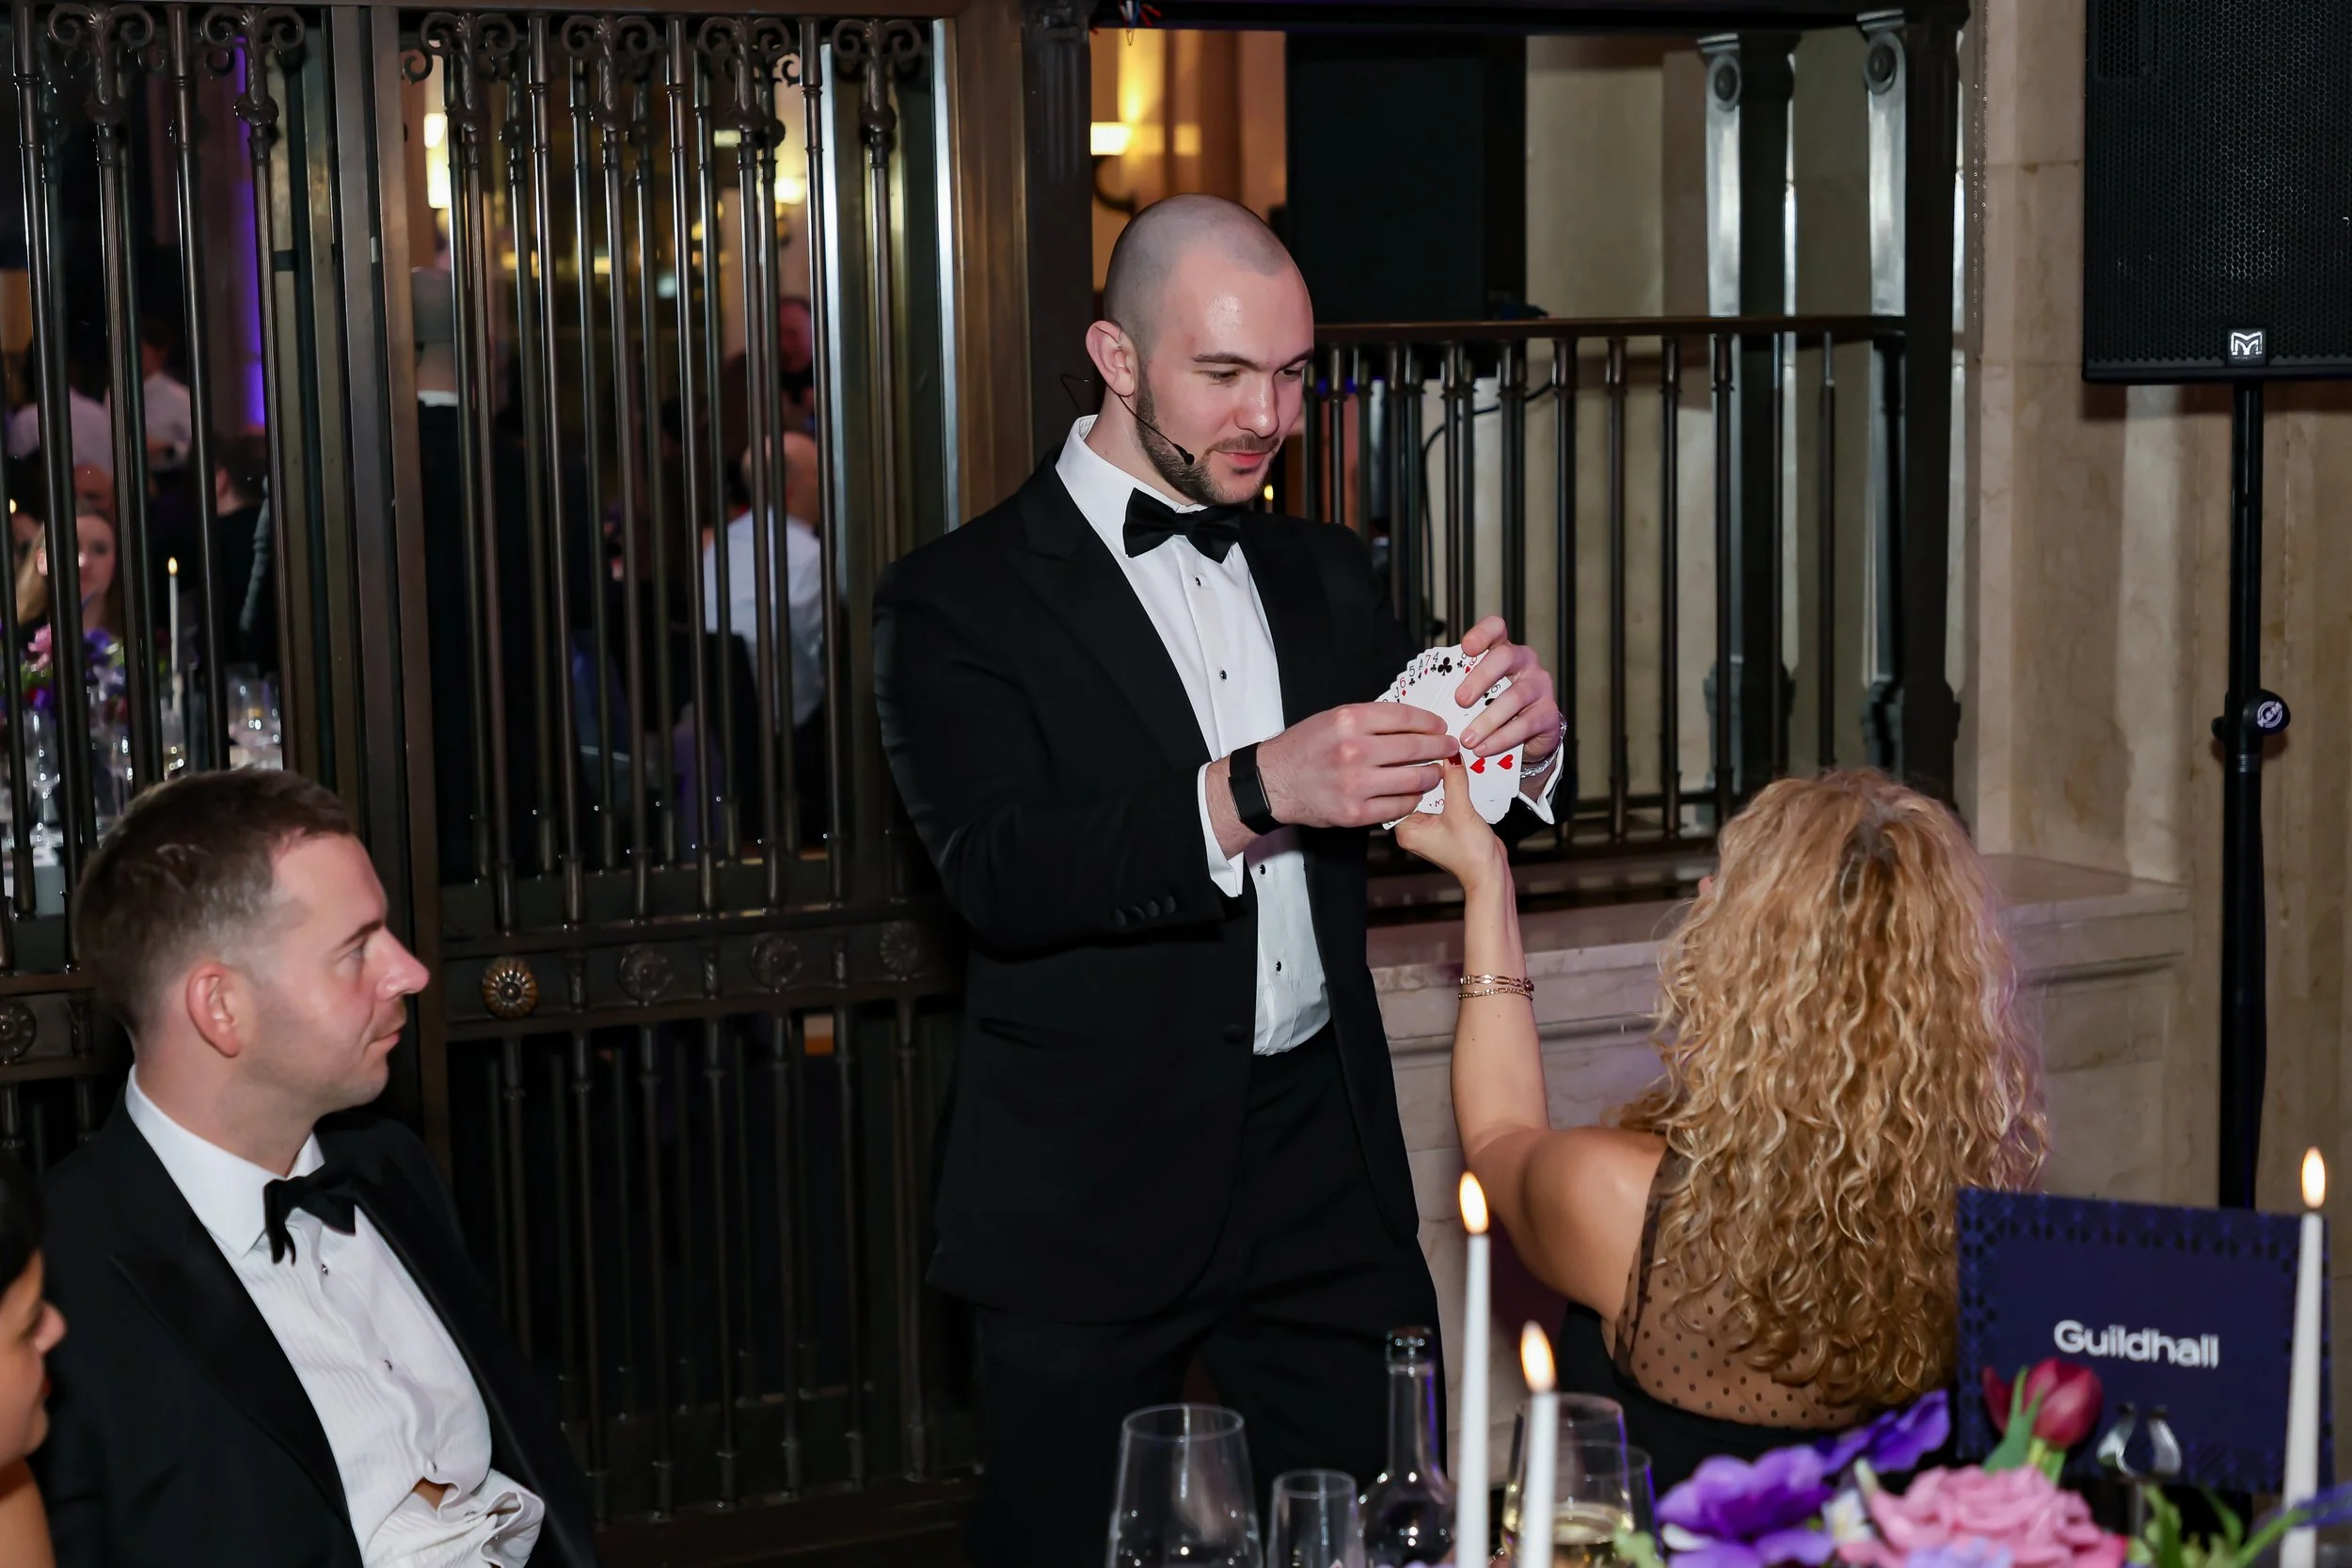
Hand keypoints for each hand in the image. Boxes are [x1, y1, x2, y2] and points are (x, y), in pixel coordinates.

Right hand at [1255, 701, 1457, 829]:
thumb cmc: (1303, 749)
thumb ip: (1370, 720)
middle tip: (1449, 748)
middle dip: (1439, 747)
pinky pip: (1399, 806)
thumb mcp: (1332, 719)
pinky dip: (1412, 799)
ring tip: (1435, 772)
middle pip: (1416, 748)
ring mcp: (1356, 784)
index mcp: (1350, 721)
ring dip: (1432, 775)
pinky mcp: (1356, 812)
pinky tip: (1414, 793)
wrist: (1273, 782)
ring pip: (1414, 778)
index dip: (1430, 722)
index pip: (1405, 717)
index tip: (1440, 727)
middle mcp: (1354, 750)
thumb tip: (1411, 723)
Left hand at [1393, 759, 1508, 887]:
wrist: (1490, 872)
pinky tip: (1460, 775)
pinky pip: (1444, 799)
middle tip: (1440, 751)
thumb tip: (1450, 757)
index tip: (1425, 751)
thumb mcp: (1461, 812)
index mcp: (1407, 829)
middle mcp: (1414, 827)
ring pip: (1432, 793)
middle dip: (1430, 772)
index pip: (1403, 791)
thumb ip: (1455, 782)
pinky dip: (1452, 788)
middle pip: (1417, 790)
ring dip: (1443, 779)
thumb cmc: (1471, 856)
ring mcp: (1429, 825)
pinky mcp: (1444, 822)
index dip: (1414, 770)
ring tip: (1452, 760)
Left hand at [1456, 618, 1563, 784]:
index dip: (1482, 633)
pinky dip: (1501, 738)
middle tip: (1459, 701)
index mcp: (1503, 651)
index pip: (1496, 628)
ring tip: (1467, 738)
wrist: (1528, 737)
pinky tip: (1483, 749)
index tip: (1466, 648)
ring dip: (1488, 719)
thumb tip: (1418, 697)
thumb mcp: (1477, 694)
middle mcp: (1525, 662)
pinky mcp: (1549, 714)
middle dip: (1480, 678)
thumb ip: (1457, 688)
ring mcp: (1540, 686)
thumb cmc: (1493, 709)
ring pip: (1516, 696)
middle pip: (1505, 657)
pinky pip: (1525, 724)